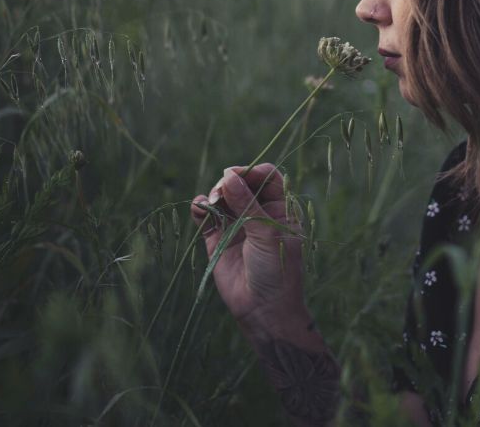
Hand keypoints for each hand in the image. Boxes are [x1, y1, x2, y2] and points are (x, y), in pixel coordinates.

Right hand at [190, 163, 305, 327]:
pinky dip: (200, 208)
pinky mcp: (218, 239)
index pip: (267, 178)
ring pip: (222, 197)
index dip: (252, 172)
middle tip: (221, 191)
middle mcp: (258, 213)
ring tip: (211, 202)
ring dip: (213, 194)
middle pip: (241, 183)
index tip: (236, 174)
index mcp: (279, 209)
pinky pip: (206, 216)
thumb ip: (247, 203)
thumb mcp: (267, 232)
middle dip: (229, 182)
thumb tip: (228, 176)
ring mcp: (237, 225)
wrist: (263, 309)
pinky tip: (199, 208)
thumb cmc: (277, 269)